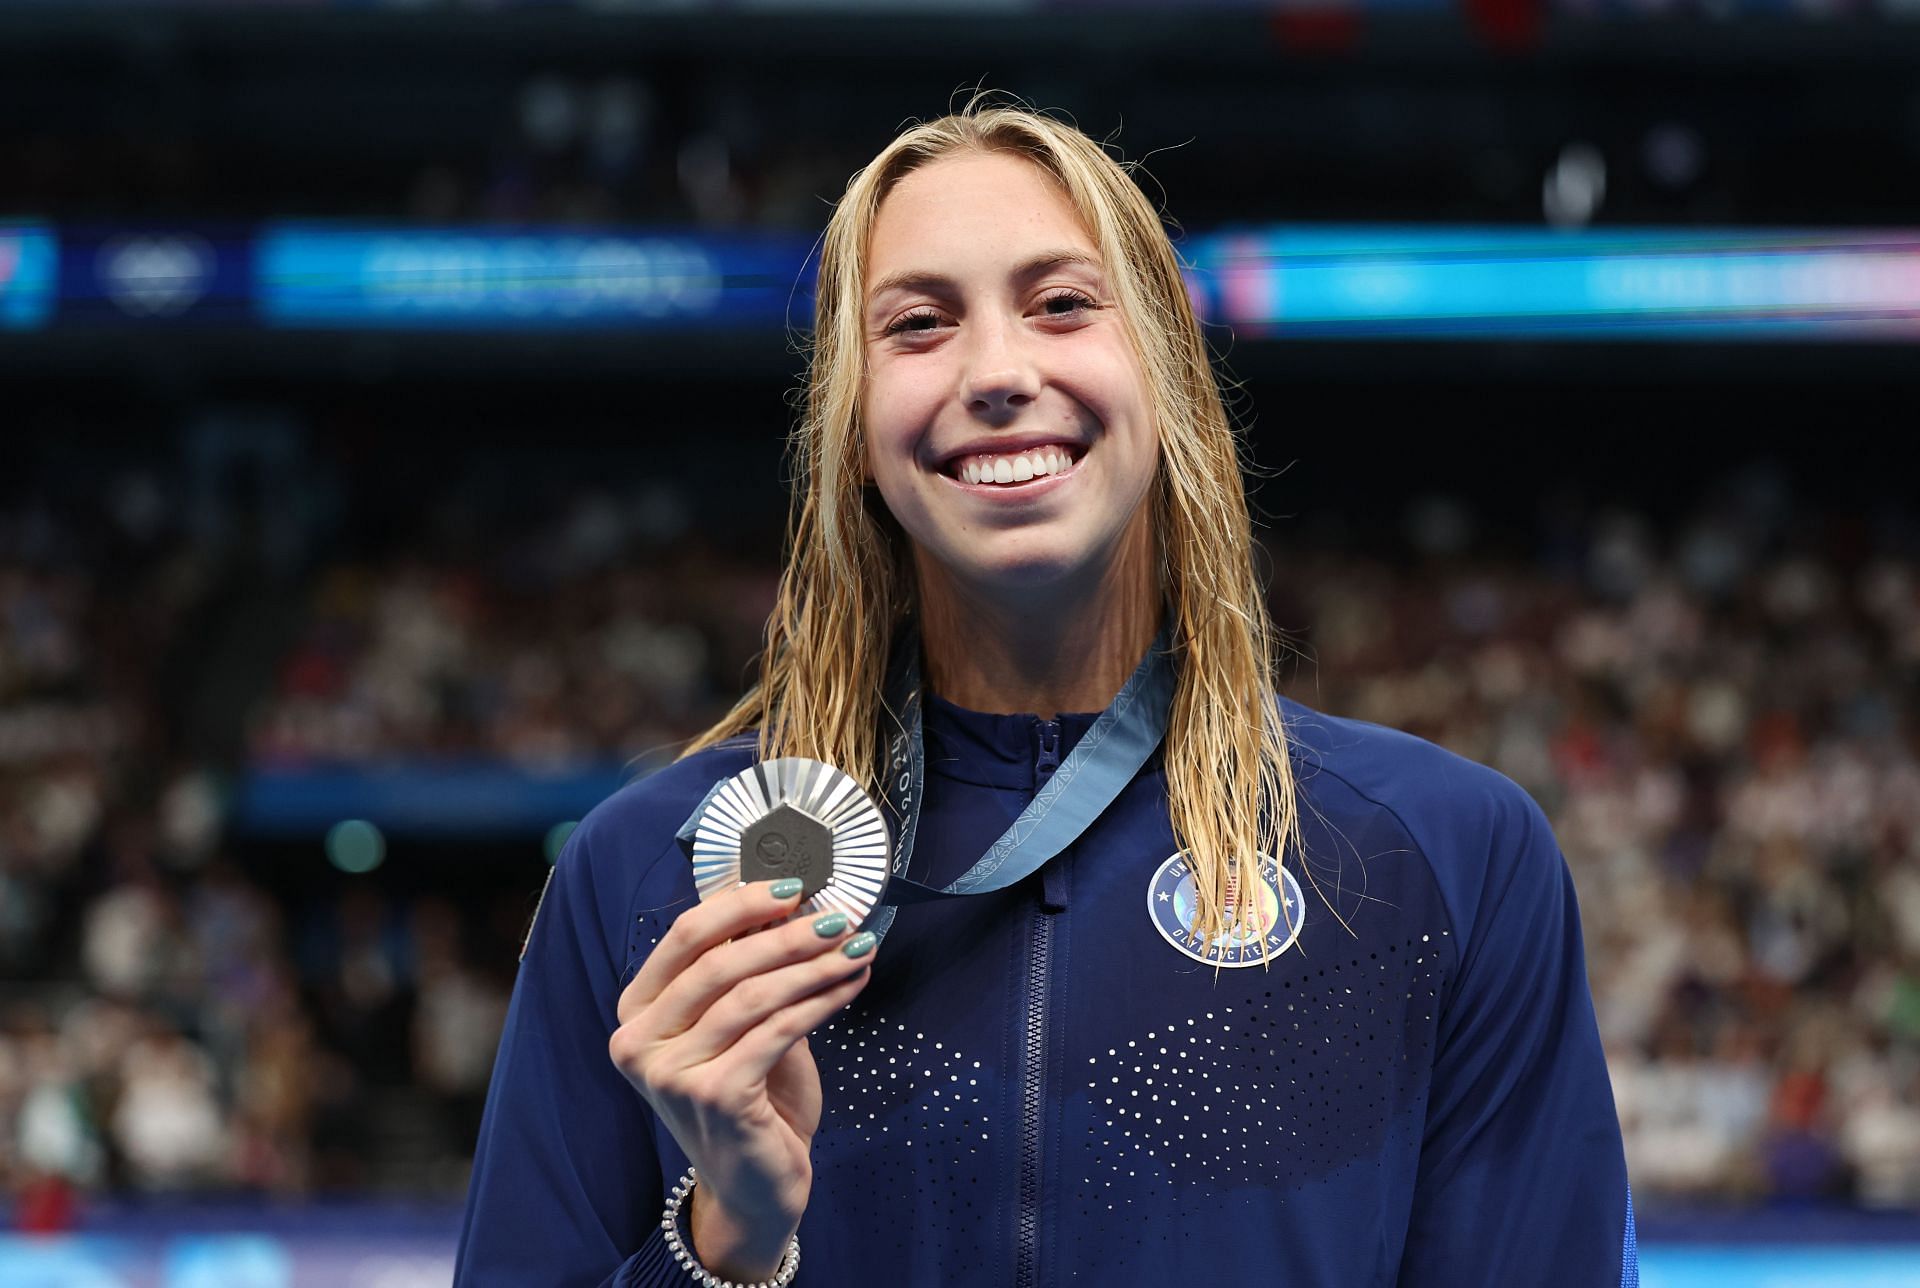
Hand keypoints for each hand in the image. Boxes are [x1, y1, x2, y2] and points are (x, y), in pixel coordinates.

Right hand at [610, 880, 874, 1279]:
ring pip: (753, 995)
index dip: (740, 904)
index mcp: (637, 1014)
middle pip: (719, 962)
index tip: (793, 887)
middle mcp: (640, 1043)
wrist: (754, 1187)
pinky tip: (851, 985)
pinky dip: (821, 1001)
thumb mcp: (739, 1027)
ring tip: (857, 947)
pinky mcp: (715, 1097)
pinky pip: (778, 1031)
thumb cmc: (748, 1099)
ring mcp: (672, 1074)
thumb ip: (748, 972)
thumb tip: (793, 905)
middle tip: (839, 917)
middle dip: (788, 933)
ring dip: (814, 965)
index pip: (684, 937)